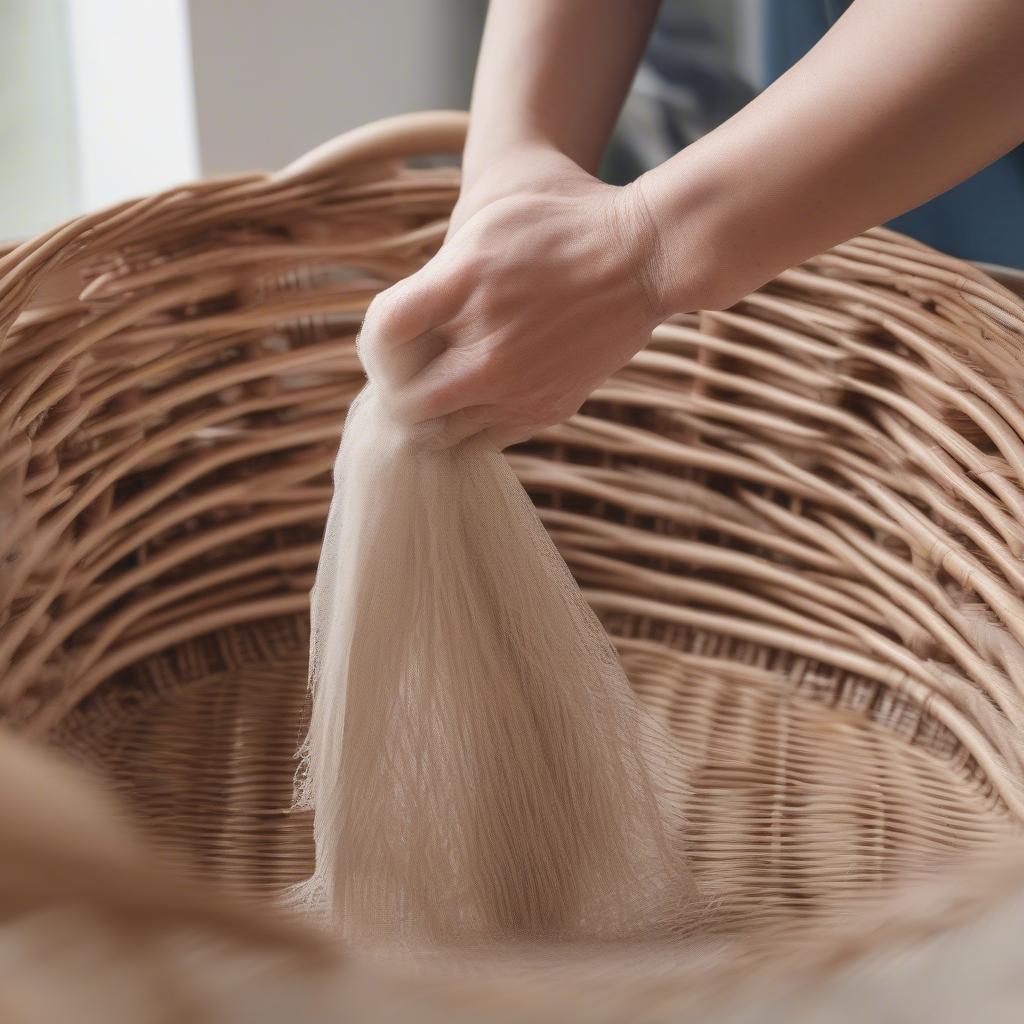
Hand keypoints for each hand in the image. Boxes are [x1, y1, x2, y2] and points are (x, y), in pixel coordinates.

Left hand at [358, 148, 670, 449]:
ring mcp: (519, 385)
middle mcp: (489, 345)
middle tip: (411, 375)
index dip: (373, 345)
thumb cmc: (561, 221)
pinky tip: (479, 397)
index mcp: (465, 282)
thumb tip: (397, 329)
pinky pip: (483, 441)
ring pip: (441, 433)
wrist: (644, 256)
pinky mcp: (547, 409)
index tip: (391, 341)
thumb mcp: (488, 215)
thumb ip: (435, 272)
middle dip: (397, 390)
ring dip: (431, 415)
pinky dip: (469, 427)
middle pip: (405, 403)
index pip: (382, 335)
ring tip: (446, 386)